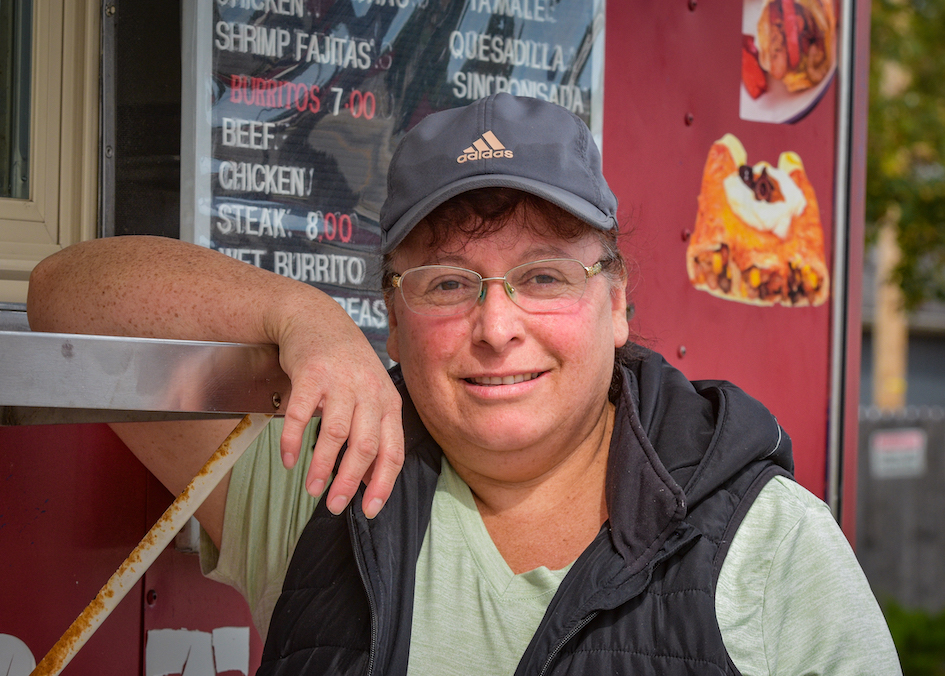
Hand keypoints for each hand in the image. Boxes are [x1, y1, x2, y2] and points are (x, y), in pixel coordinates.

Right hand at [272, 298, 403, 518]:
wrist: (316, 319)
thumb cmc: (346, 364)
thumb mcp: (370, 396)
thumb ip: (374, 435)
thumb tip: (372, 481)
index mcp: (388, 402)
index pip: (393, 451)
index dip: (383, 484)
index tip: (369, 510)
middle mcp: (369, 391)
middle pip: (365, 446)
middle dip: (350, 482)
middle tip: (335, 506)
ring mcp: (340, 381)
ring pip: (335, 434)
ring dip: (322, 466)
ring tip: (311, 489)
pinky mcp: (311, 374)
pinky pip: (301, 414)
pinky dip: (294, 442)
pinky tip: (290, 460)